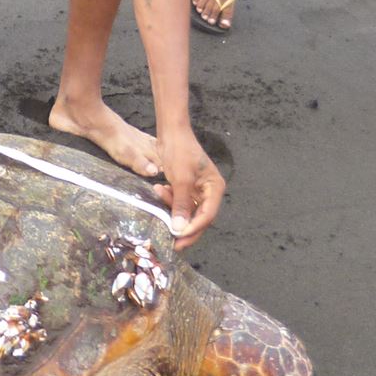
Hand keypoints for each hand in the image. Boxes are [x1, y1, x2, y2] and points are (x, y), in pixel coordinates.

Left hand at [154, 126, 225, 249]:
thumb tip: (180, 229)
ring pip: (187, 212)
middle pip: (199, 218)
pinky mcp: (186, 189)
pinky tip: (160, 189)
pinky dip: (169, 200)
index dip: (194, 228)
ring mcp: (198, 191)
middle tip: (172, 242)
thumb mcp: (181, 179)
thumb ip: (182, 204)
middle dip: (184, 227)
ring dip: (173, 208)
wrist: (171, 133)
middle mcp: (209, 192)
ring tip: (160, 193)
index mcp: (215, 188)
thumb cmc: (180, 151)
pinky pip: (179, 203)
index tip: (179, 237)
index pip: (208, 216)